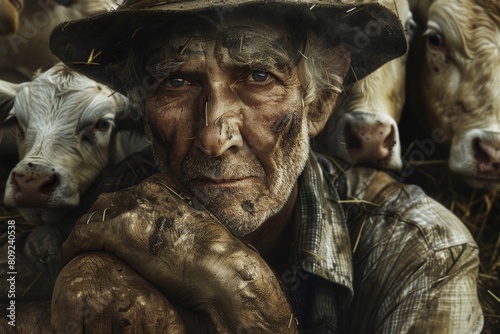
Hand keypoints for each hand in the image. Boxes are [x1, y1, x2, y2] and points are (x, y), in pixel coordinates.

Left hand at [61, 173, 297, 332]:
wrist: (222, 268)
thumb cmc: (215, 253)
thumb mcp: (192, 222)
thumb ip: (171, 217)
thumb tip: (157, 231)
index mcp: (166, 184)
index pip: (130, 194)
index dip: (117, 213)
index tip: (113, 229)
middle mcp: (147, 189)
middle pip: (109, 201)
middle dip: (100, 221)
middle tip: (96, 241)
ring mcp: (133, 207)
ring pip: (93, 216)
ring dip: (86, 234)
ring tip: (83, 250)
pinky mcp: (120, 229)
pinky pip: (83, 234)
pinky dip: (74, 246)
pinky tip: (72, 256)